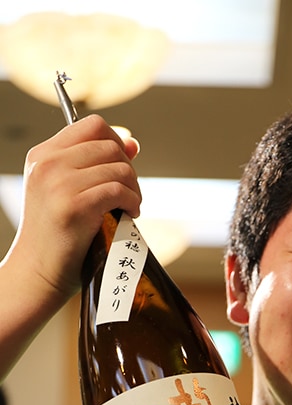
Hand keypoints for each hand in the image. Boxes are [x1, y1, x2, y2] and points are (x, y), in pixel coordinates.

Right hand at [11, 114, 141, 300]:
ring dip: (135, 189)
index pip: (92, 126)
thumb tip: (133, 143)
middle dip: (129, 170)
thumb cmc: (58, 237)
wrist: (37, 273)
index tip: (123, 167)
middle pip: (110, 145)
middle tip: (129, 196)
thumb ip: (96, 165)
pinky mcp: (74, 206)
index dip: (117, 143)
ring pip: (119, 167)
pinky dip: (133, 202)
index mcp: (43, 155)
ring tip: (130, 207)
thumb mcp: (67, 191)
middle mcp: (48, 164)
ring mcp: (59, 184)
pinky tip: (130, 215)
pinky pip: (119, 190)